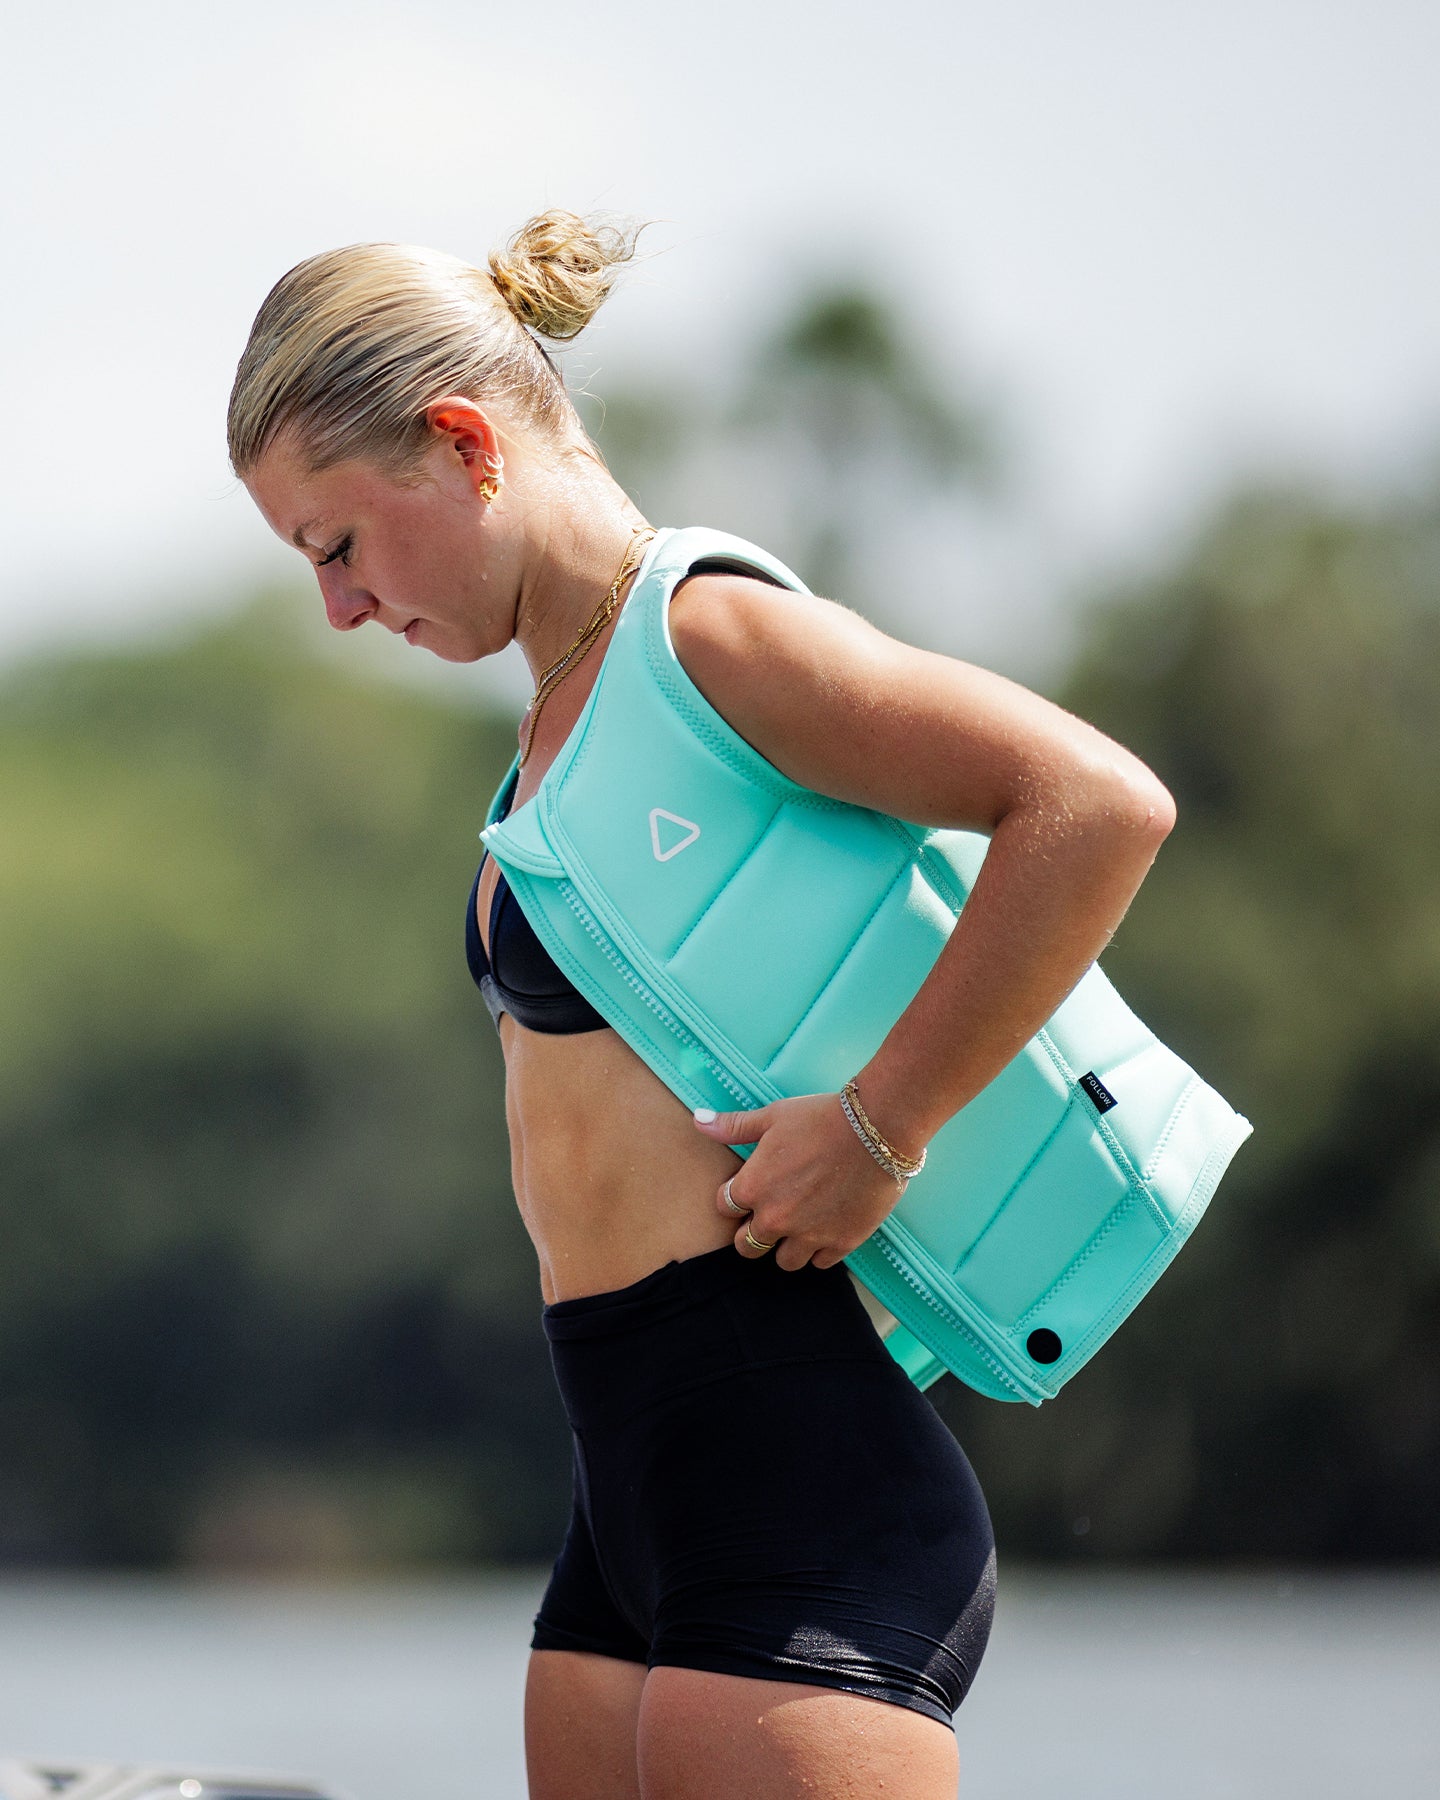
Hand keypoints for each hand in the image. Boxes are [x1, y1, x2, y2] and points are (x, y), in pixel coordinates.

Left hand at [692, 1093, 905, 1270]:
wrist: (876, 1130)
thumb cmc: (820, 1118)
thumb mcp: (773, 1116)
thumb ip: (733, 1126)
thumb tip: (698, 1121)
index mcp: (754, 1188)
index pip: (725, 1208)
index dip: (735, 1198)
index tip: (750, 1189)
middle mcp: (776, 1218)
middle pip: (747, 1247)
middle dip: (753, 1233)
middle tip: (772, 1213)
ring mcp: (808, 1235)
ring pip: (784, 1262)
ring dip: (786, 1246)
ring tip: (800, 1223)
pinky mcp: (841, 1243)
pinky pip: (819, 1263)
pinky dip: (820, 1249)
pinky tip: (827, 1226)